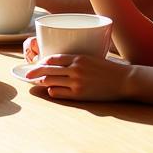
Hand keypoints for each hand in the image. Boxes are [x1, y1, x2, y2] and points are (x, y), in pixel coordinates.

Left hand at [15, 51, 132, 101]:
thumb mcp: (91, 58)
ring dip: (42, 82)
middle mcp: (75, 69)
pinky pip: (59, 93)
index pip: (52, 59)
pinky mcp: (80, 94)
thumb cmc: (108, 69)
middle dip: (34, 73)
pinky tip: (51, 90)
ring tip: (36, 83)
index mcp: (77, 57)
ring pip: (51, 81)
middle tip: (27, 75)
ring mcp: (77, 82)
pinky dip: (52, 91)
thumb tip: (61, 62)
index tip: (35, 65)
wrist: (124, 80)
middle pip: (47, 70)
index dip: (41, 62)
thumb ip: (76, 60)